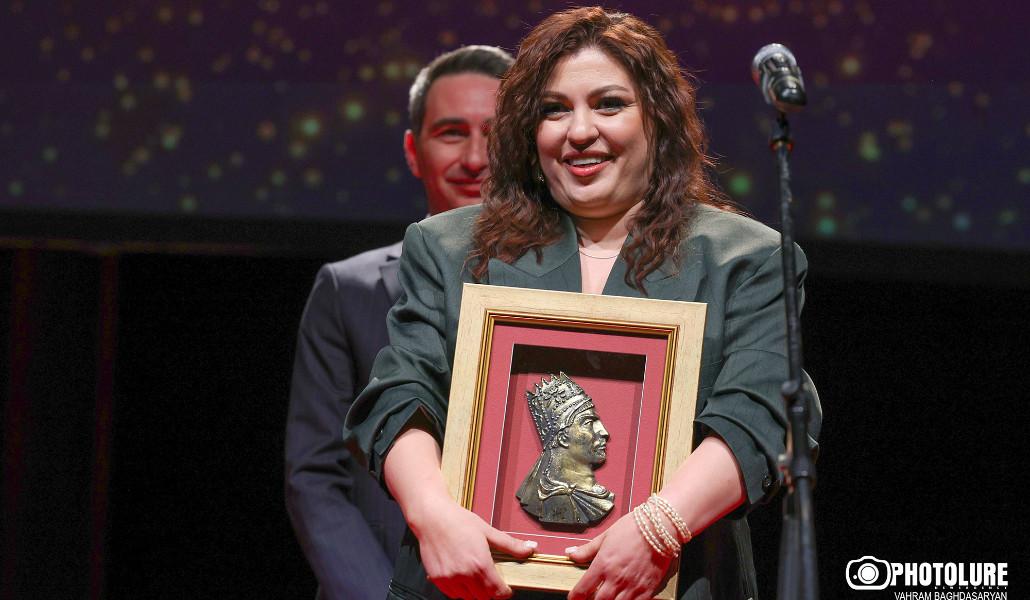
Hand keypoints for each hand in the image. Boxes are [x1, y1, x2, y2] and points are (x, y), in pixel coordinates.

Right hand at [410, 495, 536, 598]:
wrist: (431, 517)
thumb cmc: (458, 521)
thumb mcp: (487, 531)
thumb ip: (510, 544)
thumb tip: (531, 548)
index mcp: (480, 563)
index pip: (497, 592)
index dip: (504, 593)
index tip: (506, 589)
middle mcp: (465, 574)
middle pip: (484, 598)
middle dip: (491, 593)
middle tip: (492, 582)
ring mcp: (449, 578)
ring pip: (468, 598)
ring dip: (475, 593)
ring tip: (476, 579)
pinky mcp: (437, 579)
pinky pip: (453, 594)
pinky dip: (460, 591)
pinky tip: (462, 578)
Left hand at [566, 511, 674, 599]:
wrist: (660, 528)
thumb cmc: (633, 528)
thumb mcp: (605, 536)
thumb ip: (587, 549)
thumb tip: (570, 553)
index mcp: (603, 564)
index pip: (583, 589)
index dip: (575, 597)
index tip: (574, 598)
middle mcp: (616, 578)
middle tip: (590, 598)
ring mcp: (632, 586)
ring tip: (607, 597)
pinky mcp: (647, 590)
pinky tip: (624, 598)